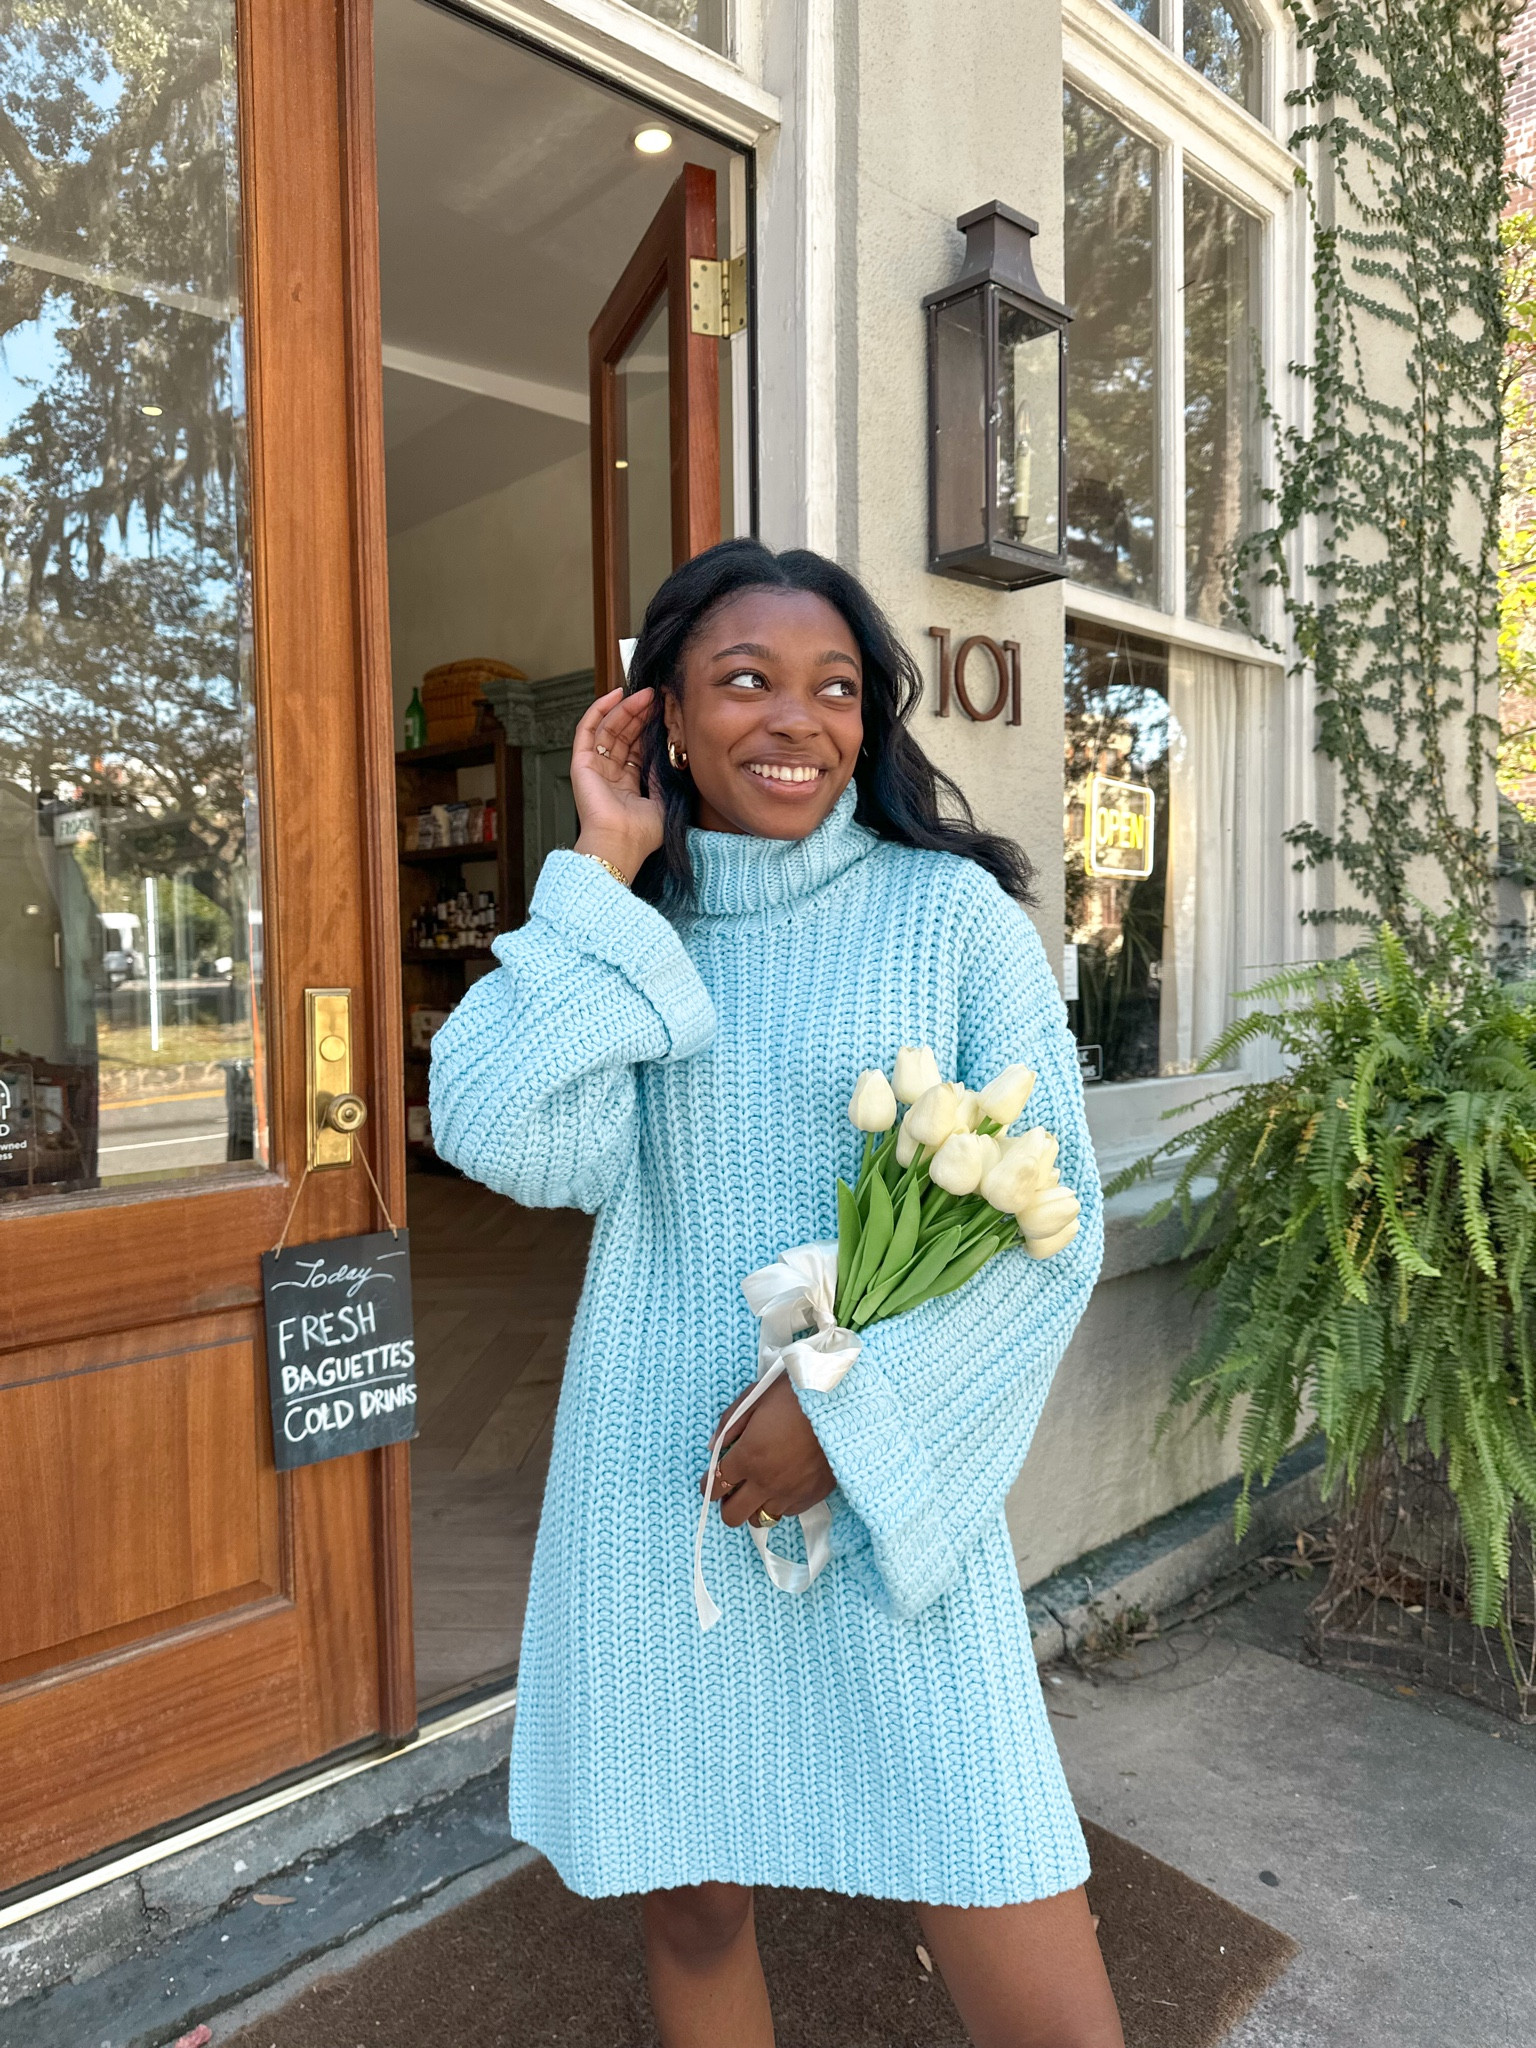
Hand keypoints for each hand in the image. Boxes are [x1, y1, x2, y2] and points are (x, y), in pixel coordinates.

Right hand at [571, 685, 665, 881]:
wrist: (620, 843)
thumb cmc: (640, 834)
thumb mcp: (661, 800)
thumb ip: (662, 777)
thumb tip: (668, 754)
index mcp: (626, 785)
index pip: (636, 748)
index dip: (648, 728)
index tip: (663, 712)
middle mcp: (608, 774)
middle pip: (623, 735)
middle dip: (639, 714)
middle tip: (655, 697)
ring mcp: (594, 768)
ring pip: (608, 728)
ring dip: (625, 709)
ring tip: (644, 695)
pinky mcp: (581, 763)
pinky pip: (588, 729)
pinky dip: (599, 710)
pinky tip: (616, 695)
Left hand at [704, 1374, 836, 1528]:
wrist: (844, 1404)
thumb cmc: (797, 1394)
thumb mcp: (757, 1396)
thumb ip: (729, 1423)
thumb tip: (713, 1448)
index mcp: (748, 1456)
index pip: (715, 1486)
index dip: (708, 1485)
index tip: (712, 1478)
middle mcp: (766, 1482)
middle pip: (732, 1516)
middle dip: (727, 1504)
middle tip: (734, 1488)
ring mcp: (790, 1493)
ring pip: (760, 1520)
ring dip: (754, 1506)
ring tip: (761, 1486)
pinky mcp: (812, 1497)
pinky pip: (786, 1513)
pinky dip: (779, 1503)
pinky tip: (784, 1483)